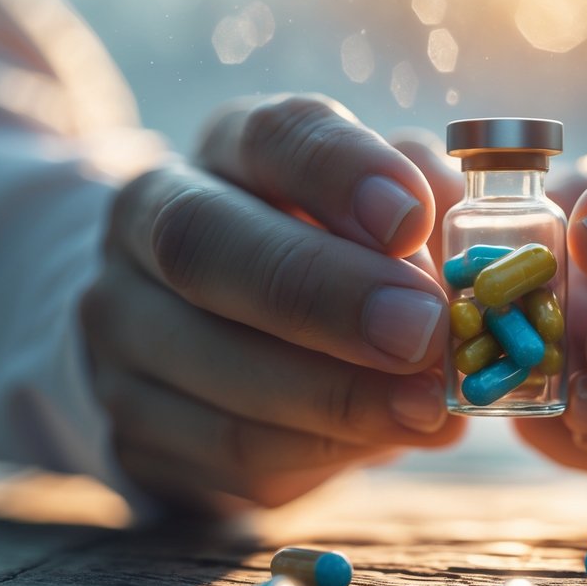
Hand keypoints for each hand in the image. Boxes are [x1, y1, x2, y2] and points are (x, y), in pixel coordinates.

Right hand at [81, 95, 461, 511]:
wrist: (207, 344)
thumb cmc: (328, 256)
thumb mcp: (377, 211)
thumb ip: (423, 205)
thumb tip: (465, 230)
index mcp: (229, 149)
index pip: (273, 135)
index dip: (340, 172)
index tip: (412, 217)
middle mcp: (150, 222)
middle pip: (205, 245)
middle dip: (325, 294)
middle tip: (423, 331)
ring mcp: (122, 325)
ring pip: (214, 364)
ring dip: (335, 395)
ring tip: (428, 406)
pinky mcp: (131, 422)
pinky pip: (225, 446)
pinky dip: (316, 450)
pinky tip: (381, 440)